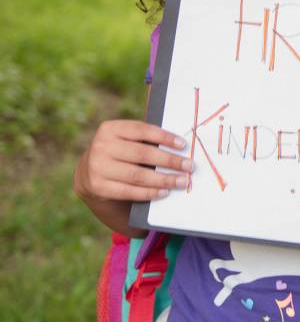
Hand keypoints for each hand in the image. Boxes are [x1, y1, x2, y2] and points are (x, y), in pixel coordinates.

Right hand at [74, 119, 192, 204]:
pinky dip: (150, 192)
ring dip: (163, 179)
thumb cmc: (118, 153)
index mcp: (110, 128)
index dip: (164, 137)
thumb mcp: (124, 140)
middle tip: (189, 166)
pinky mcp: (99, 187)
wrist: (88, 174)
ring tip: (181, 181)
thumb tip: (179, 146)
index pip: (141, 130)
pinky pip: (129, 191)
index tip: (183, 145)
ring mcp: (98, 167)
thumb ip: (144, 139)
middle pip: (142, 154)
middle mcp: (101, 146)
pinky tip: (164, 192)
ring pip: (137, 175)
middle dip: (169, 161)